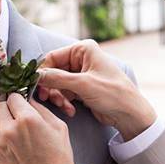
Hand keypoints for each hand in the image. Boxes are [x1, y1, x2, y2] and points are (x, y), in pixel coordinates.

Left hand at [0, 93, 74, 163]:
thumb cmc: (58, 161)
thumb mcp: (59, 128)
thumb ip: (42, 111)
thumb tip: (30, 102)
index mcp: (27, 119)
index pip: (13, 97)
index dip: (20, 100)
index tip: (23, 105)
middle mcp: (9, 129)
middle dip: (8, 109)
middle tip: (17, 116)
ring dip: (1, 121)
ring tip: (14, 130)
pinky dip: (0, 136)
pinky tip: (13, 144)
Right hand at [35, 40, 156, 140]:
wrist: (129, 114)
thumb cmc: (112, 93)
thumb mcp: (83, 84)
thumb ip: (57, 78)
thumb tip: (35, 75)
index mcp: (83, 50)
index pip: (53, 57)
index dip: (43, 72)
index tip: (36, 86)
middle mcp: (81, 59)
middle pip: (53, 71)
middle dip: (51, 87)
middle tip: (47, 99)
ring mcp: (81, 74)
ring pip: (57, 84)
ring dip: (58, 97)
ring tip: (64, 107)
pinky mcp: (82, 88)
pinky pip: (64, 93)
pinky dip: (64, 102)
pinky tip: (71, 110)